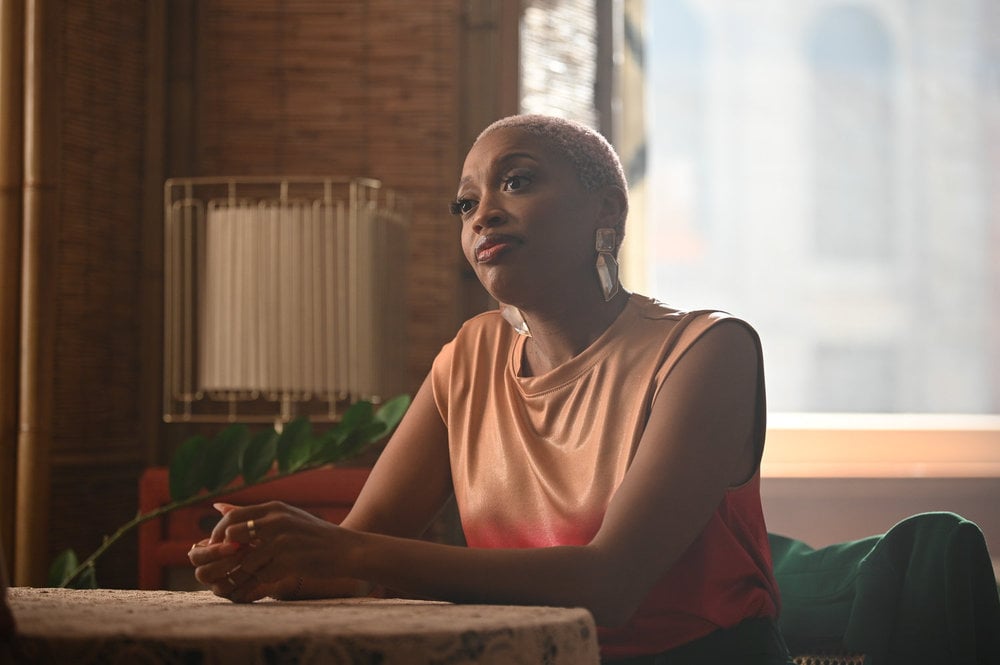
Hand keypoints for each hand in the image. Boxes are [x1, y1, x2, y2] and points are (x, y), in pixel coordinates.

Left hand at [189, 501, 354, 602]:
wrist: (346, 549)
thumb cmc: (312, 535)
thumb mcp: (285, 516)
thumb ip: (252, 514)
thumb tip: (217, 505)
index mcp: (274, 508)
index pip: (232, 517)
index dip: (218, 534)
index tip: (218, 548)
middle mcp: (277, 520)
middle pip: (233, 536)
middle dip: (229, 553)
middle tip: (232, 564)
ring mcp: (284, 540)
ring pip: (247, 560)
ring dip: (249, 571)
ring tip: (260, 572)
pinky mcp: (291, 560)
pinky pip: (264, 574)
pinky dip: (265, 579)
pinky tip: (276, 577)